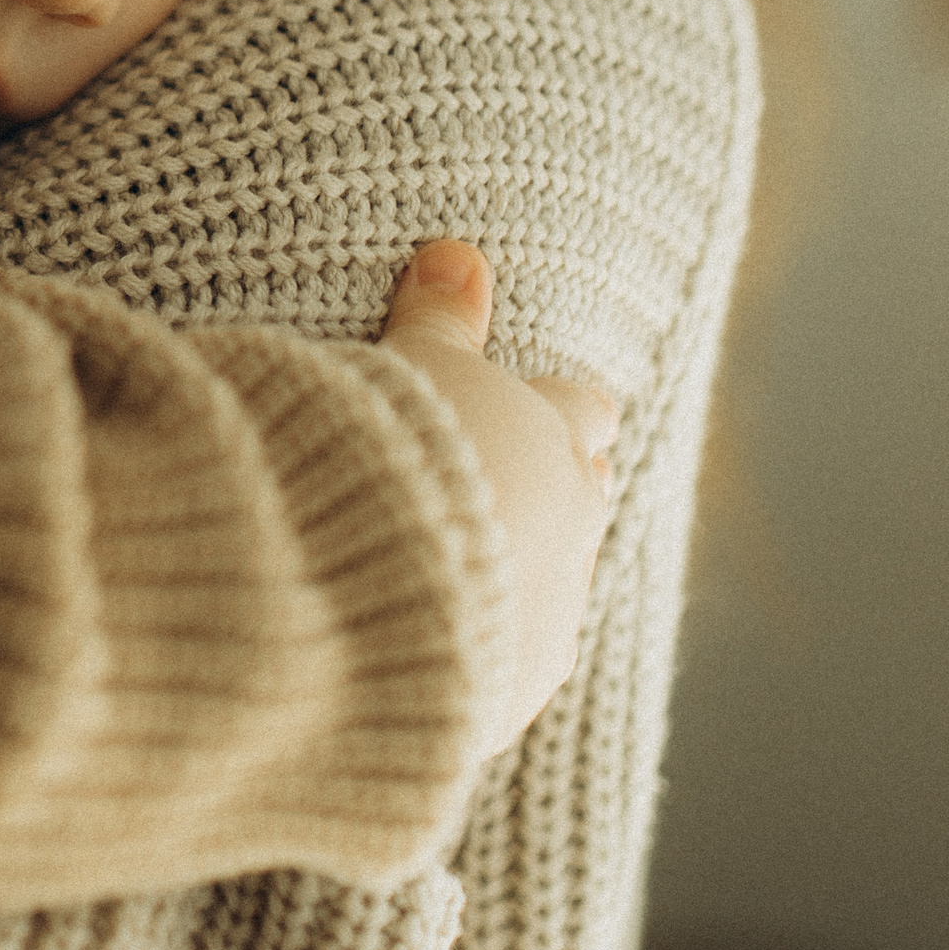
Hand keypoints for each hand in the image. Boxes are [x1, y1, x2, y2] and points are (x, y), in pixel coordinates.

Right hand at [380, 239, 617, 749]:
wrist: (364, 597)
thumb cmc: (371, 465)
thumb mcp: (402, 370)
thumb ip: (435, 320)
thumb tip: (456, 253)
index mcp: (543, 439)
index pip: (577, 408)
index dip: (561, 407)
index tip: (558, 408)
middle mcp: (567, 529)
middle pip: (585, 497)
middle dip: (561, 488)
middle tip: (526, 483)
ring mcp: (544, 619)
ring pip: (558, 586)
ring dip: (525, 573)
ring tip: (477, 571)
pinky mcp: (506, 695)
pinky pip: (507, 667)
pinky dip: (479, 650)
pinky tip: (436, 647)